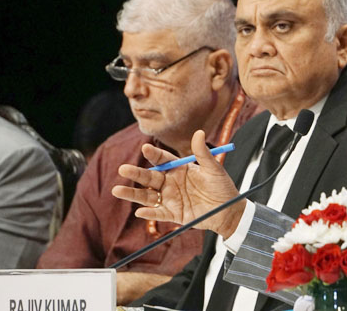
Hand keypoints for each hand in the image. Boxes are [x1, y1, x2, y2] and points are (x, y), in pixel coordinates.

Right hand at [111, 130, 244, 237]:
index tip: (145, 148)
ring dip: (133, 193)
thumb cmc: (222, 187)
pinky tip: (139, 211)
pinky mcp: (173, 214)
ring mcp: (170, 198)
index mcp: (180, 169)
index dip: (154, 155)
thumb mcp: (214, 169)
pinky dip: (149, 213)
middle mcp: (171, 182)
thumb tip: (198, 132)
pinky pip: (158, 214)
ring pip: (148, 196)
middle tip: (123, 168)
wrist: (229, 210)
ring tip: (117, 190)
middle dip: (137, 173)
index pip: (163, 160)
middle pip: (150, 177)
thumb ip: (203, 153)